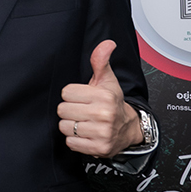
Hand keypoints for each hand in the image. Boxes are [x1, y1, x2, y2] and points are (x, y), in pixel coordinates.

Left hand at [58, 40, 140, 156]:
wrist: (128, 128)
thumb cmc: (112, 102)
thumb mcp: (107, 80)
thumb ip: (101, 61)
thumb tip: (107, 43)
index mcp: (104, 96)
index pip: (66, 92)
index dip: (72, 95)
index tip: (83, 98)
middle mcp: (104, 115)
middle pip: (62, 110)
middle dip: (70, 110)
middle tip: (82, 111)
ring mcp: (102, 133)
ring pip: (64, 127)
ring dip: (71, 126)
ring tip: (83, 122)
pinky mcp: (98, 148)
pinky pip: (70, 143)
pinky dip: (75, 140)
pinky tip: (85, 134)